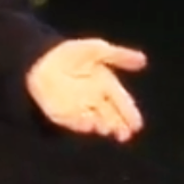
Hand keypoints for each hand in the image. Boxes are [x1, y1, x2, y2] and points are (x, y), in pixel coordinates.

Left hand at [25, 38, 146, 141]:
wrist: (40, 57)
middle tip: (124, 134)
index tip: (136, 124)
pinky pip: (74, 121)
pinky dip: (82, 124)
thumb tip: (144, 60)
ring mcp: (79, 107)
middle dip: (119, 126)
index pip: (123, 103)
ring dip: (102, 126)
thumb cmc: (70, 53)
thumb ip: (119, 56)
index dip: (130, 114)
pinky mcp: (62, 112)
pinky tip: (88, 123)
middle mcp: (95, 99)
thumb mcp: (96, 49)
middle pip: (112, 116)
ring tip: (107, 129)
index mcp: (106, 85)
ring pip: (95, 121)